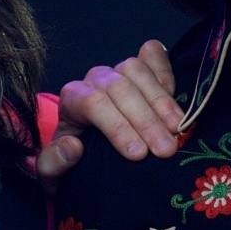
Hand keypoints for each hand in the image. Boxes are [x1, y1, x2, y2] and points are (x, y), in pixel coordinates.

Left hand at [37, 40, 182, 185]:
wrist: (89, 161)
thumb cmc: (73, 166)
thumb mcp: (54, 174)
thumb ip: (53, 163)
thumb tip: (72, 146)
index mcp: (72, 100)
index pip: (93, 103)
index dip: (118, 126)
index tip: (139, 155)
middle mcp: (94, 80)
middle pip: (120, 86)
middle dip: (145, 119)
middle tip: (165, 150)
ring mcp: (119, 72)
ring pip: (137, 69)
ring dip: (161, 100)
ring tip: (177, 129)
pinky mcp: (142, 72)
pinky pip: (153, 55)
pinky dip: (166, 69)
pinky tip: (177, 94)